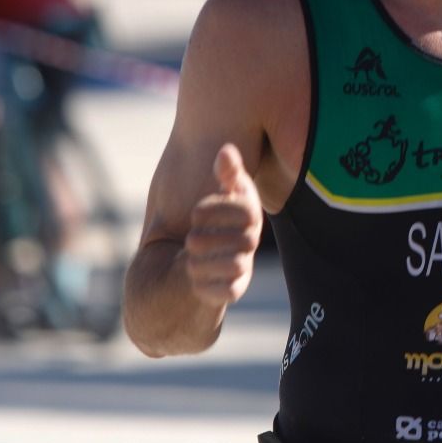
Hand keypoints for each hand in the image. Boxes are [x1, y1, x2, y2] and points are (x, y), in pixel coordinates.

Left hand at [184, 143, 263, 305]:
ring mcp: (243, 266)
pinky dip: (202, 283)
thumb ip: (226, 171)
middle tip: (190, 237)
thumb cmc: (212, 216)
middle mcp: (251, 240)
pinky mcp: (232, 290)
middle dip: (206, 237)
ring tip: (190, 256)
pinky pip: (221, 292)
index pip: (246, 212)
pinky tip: (193, 274)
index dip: (215, 210)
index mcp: (250, 214)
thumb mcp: (218, 190)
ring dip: (201, 260)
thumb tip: (225, 151)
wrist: (199, 255)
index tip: (195, 212)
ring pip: (231, 266)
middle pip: (241, 240)